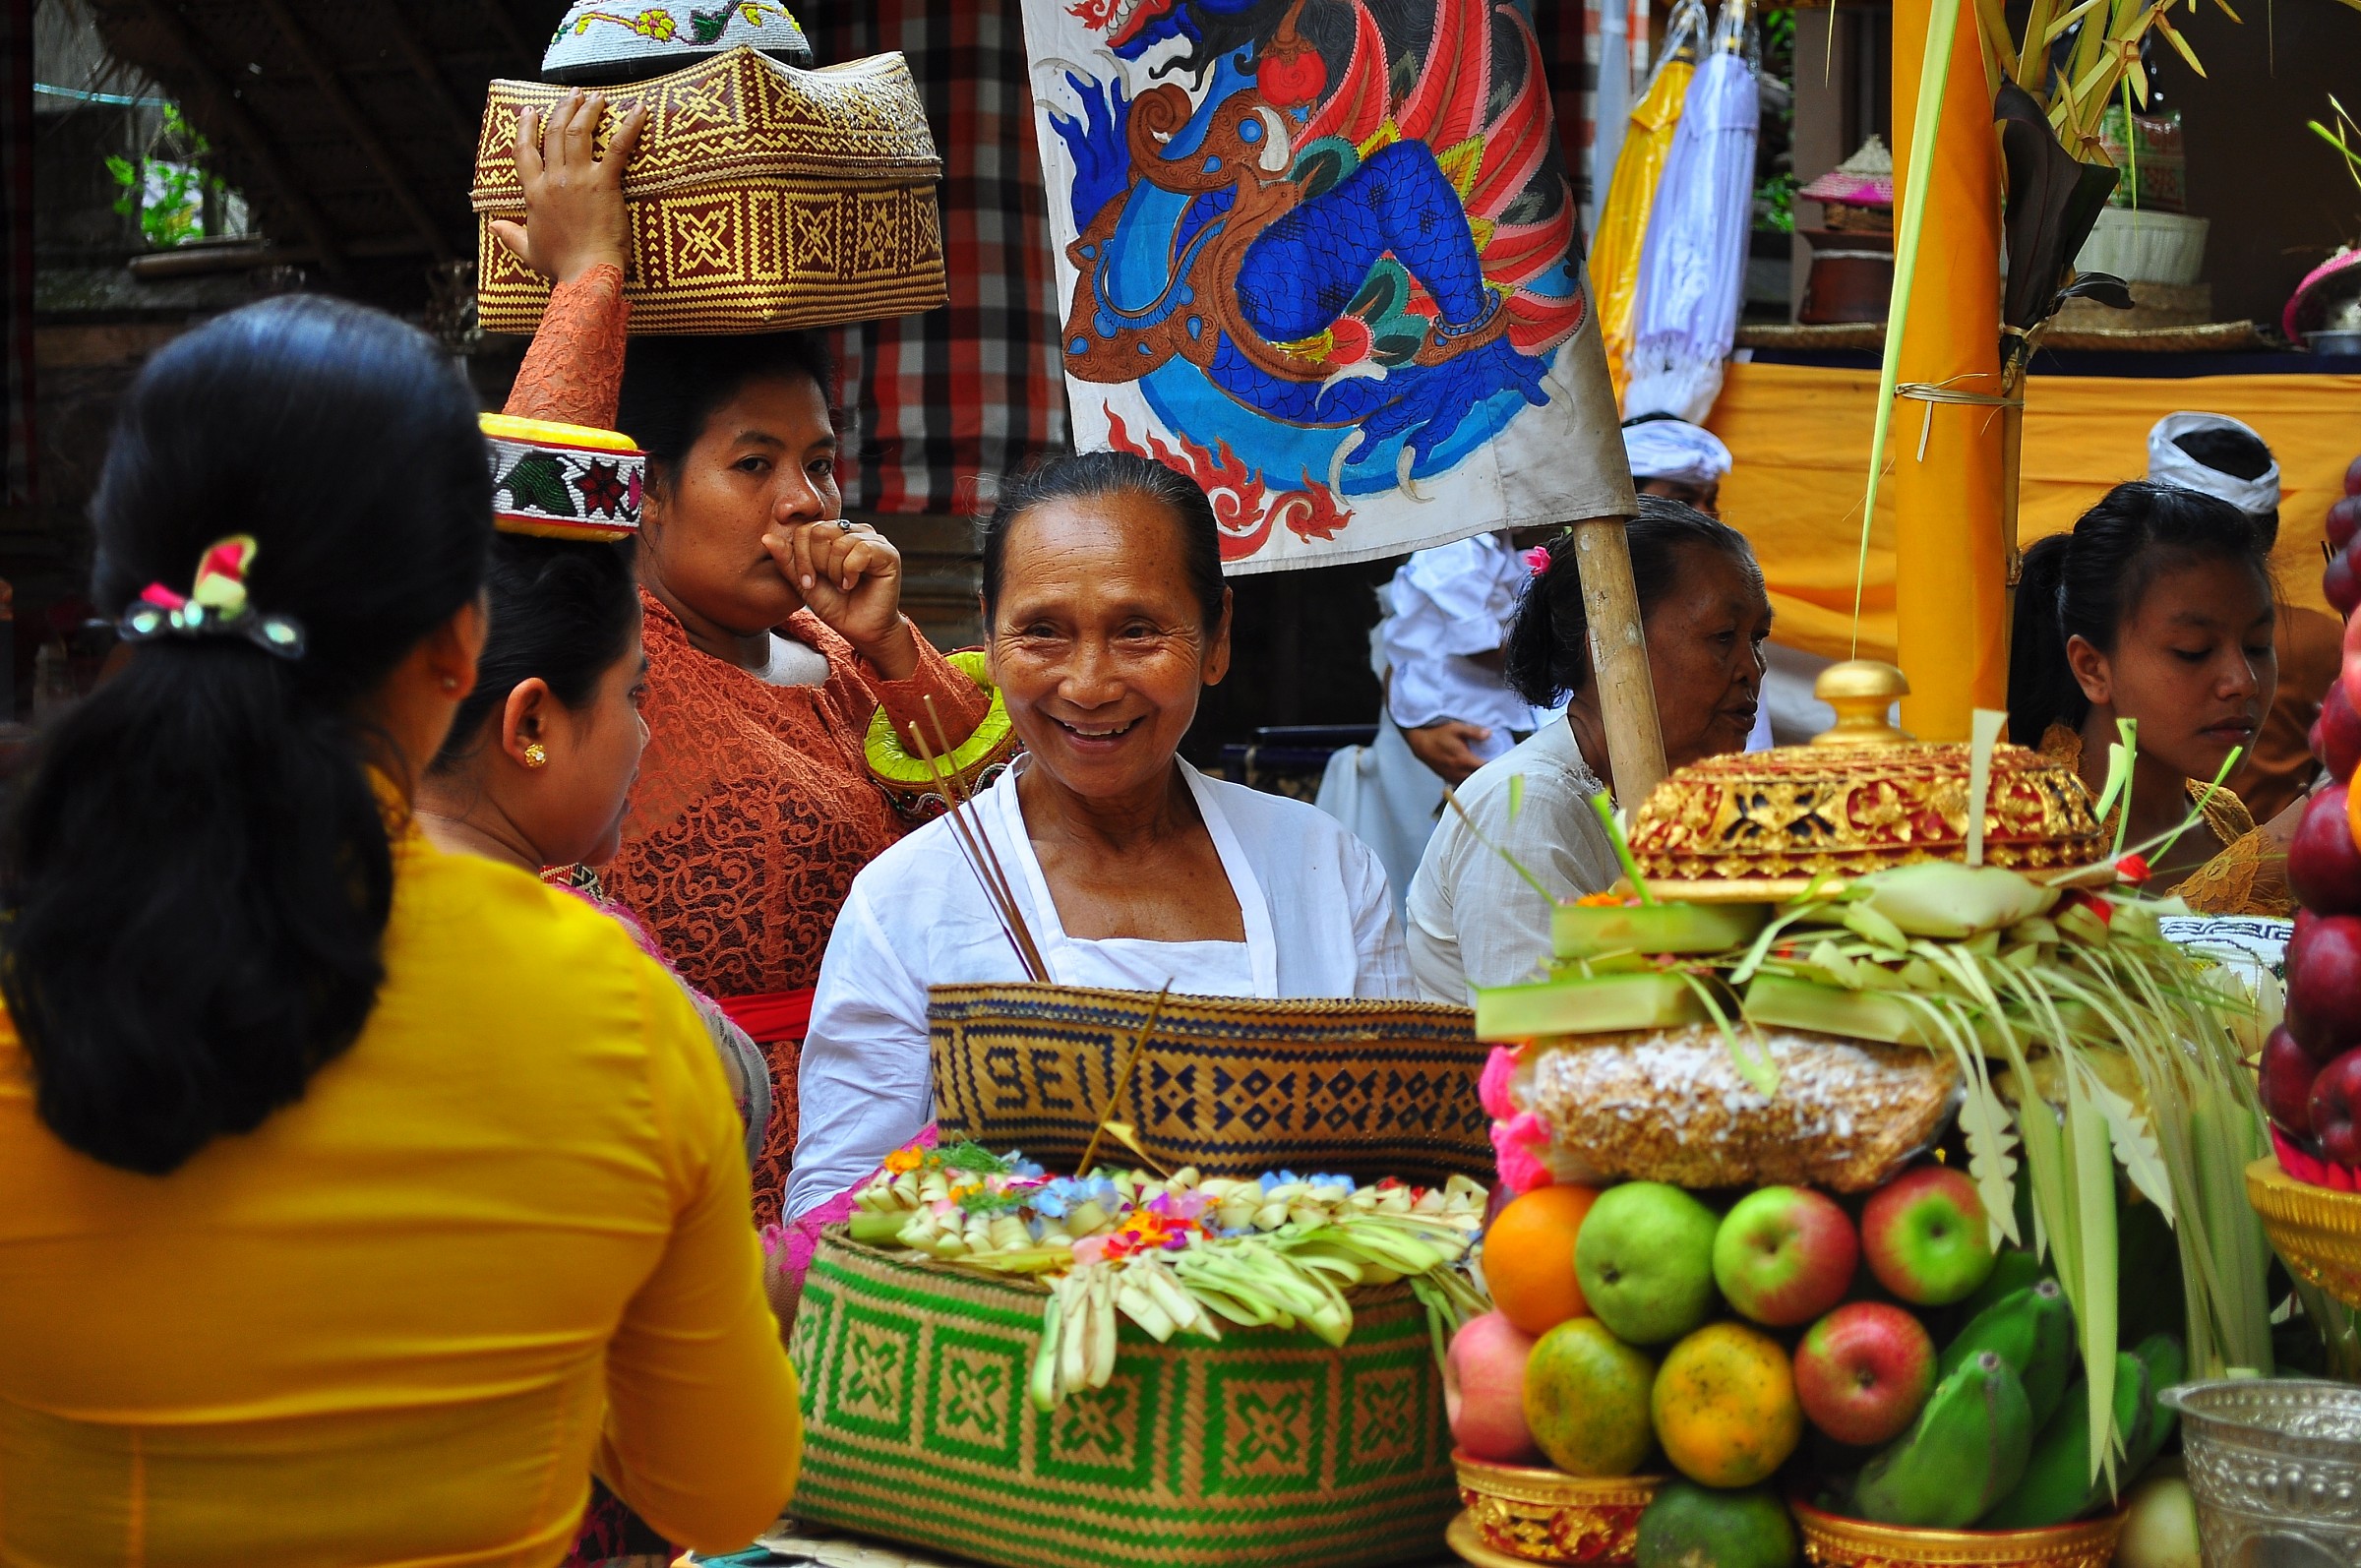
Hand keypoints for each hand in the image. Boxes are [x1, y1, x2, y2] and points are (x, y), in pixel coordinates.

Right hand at [489, 90, 647, 285]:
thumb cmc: (561, 266)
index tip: (529, 111)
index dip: (525, 128)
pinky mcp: (604, 183)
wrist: (586, 274)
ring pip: (579, 132)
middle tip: (573, 94)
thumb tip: (493, 226)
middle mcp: (553, 179)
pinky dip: (630, 126)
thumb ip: (510, 236)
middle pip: (554, 133)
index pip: (523, 152)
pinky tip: (639, 110)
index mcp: (534, 193)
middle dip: (563, 108)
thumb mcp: (529, 251)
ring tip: (596, 97)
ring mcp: (578, 178)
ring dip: (588, 110)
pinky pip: (618, 147)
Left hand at [763, 519, 916, 679]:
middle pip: (819, 532)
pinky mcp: (888, 553)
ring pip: (839, 542)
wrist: (860, 630)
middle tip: (829, 584)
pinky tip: (853, 584)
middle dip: (817, 565)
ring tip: (843, 586)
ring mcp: (872, 540)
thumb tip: (767, 538)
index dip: (801, 557)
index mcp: (833, 534)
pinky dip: (851, 572)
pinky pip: (861, 550)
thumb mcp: (804, 584)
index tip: (807, 583)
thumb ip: (788, 561)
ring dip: (835, 572)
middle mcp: (853, 531)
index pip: (805, 529)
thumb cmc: (836, 606)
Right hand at [1405, 719, 1492, 785]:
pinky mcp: (1447, 778)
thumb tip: (1489, 733)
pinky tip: (1474, 778)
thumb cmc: (1438, 734)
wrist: (1420, 743)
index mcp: (1464, 760)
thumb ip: (1474, 732)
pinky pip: (1462, 784)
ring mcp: (1452, 777)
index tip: (1504, 766)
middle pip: (1479, 780)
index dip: (1496, 769)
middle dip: (1489, 777)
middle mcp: (1458, 771)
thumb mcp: (1456, 728)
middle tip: (1499, 772)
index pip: (1485, 769)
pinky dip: (1469, 782)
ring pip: (1470, 784)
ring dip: (1479, 781)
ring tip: (1488, 776)